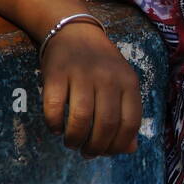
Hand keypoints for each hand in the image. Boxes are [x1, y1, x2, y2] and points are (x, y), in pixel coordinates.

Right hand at [39, 22, 142, 157]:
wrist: (74, 31)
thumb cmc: (101, 65)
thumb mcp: (122, 84)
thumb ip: (128, 114)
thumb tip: (130, 150)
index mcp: (129, 82)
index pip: (130, 122)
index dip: (119, 145)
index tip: (107, 153)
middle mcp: (108, 78)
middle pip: (106, 124)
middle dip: (96, 147)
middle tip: (87, 153)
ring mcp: (82, 75)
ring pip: (81, 118)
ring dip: (75, 139)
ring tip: (71, 143)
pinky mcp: (56, 74)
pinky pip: (53, 107)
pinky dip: (54, 124)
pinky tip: (56, 128)